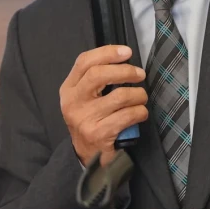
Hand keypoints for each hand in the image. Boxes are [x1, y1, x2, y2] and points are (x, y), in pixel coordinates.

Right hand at [60, 45, 148, 165]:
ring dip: (138, 95)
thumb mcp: (83, 99)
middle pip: (98, 75)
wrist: (87, 156)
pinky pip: (128, 115)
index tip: (126, 52)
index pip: (84, 62)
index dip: (107, 52)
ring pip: (120, 96)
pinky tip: (140, 113)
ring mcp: (85, 119)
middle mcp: (72, 103)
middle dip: (125, 71)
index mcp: (68, 90)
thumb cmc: (91, 121)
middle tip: (140, 74)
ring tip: (141, 98)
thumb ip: (94, 79)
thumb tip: (121, 57)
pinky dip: (140, 112)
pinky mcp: (99, 133)